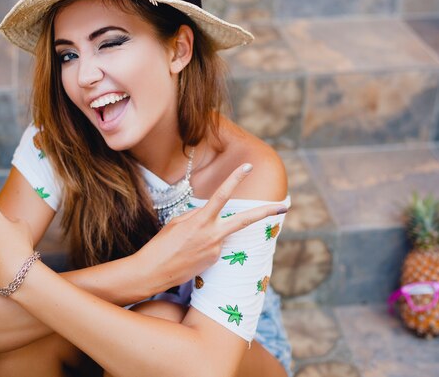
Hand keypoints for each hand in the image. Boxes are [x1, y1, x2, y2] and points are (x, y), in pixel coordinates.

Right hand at [138, 163, 286, 289]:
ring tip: (186, 246)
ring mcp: (216, 249)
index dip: (235, 179)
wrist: (154, 272)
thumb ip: (198, 215)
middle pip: (245, 220)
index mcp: (201, 220)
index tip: (248, 167)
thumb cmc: (162, 244)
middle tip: (285, 205)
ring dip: (209, 235)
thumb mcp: (178, 222)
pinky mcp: (214, 261)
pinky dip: (204, 246)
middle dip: (266, 212)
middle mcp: (213, 234)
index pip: (223, 195)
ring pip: (221, 234)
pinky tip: (189, 254)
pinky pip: (214, 247)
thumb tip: (211, 215)